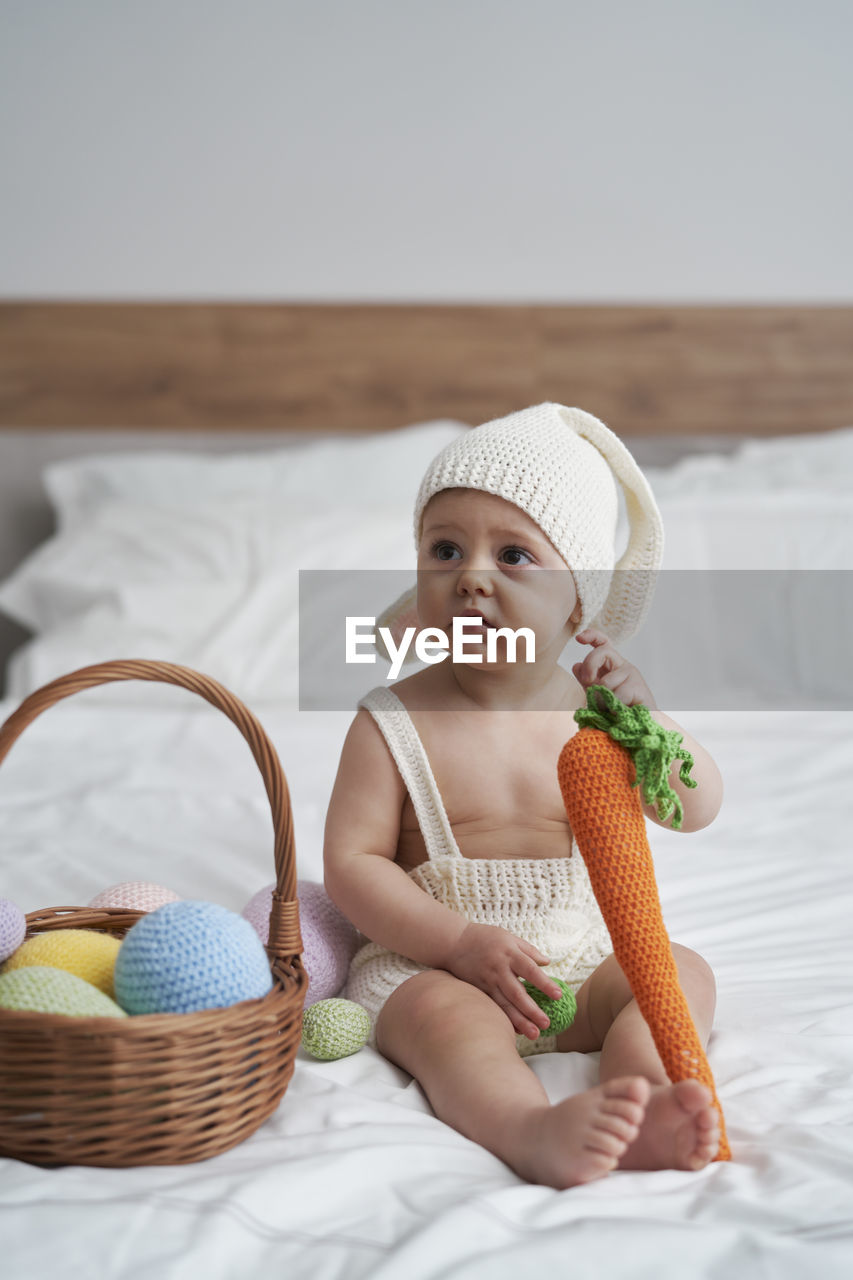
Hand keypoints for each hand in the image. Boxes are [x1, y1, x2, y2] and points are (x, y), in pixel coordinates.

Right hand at [445, 922, 563, 1038]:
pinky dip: (504, 1019)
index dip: (545, 983)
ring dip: (519, 1020)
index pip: (530, 970)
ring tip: (533, 1034)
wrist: (453, 942)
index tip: (558, 996)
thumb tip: (547, 962)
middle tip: (546, 1024)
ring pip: (504, 1004)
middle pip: (517, 993)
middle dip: (532, 1010)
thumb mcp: (509, 937)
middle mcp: (499, 969)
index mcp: (509, 953)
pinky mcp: (479, 990)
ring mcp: (487, 981)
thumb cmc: (485, 937)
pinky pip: (493, 1007)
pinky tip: (515, 1030)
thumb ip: (529, 950)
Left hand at [572, 628, 656, 707]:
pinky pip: (617, 695)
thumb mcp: (596, 693)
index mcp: (611, 665)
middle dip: (590, 666)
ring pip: (606, 682)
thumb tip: (576, 665)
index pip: (603, 643)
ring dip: (602, 700)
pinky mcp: (639, 687)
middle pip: (603, 651)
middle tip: (587, 682)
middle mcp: (622, 665)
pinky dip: (613, 708)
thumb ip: (586, 680)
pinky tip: (620, 713)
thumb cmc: (617, 710)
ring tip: (610, 710)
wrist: (638, 727)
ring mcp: (632, 674)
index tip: (578, 638)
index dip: (591, 636)